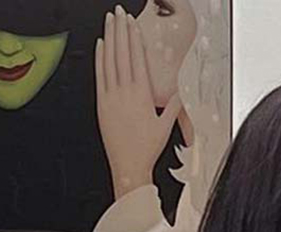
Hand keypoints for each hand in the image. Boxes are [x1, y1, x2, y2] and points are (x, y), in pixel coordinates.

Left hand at [95, 6, 182, 199]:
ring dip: (109, 38)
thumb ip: (173, 106)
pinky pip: (100, 75)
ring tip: (109, 22)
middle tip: (119, 13)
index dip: (134, 38)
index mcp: (142, 94)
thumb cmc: (147, 149)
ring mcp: (111, 97)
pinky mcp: (101, 104)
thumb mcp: (165, 126)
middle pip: (122, 53)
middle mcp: (125, 92)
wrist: (129, 167)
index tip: (133, 23)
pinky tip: (100, 45)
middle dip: (120, 30)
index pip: (137, 58)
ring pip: (109, 60)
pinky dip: (99, 58)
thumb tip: (180, 92)